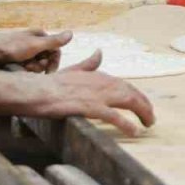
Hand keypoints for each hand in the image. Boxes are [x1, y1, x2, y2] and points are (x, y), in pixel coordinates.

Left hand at [0, 29, 69, 72]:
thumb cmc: (11, 47)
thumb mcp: (35, 45)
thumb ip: (53, 42)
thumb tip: (71, 33)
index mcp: (40, 36)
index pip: (56, 51)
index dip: (53, 62)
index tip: (48, 72)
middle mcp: (34, 43)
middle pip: (47, 59)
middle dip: (39, 66)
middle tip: (28, 66)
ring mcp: (25, 51)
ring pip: (37, 65)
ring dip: (31, 69)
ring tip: (20, 67)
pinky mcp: (18, 59)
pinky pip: (27, 68)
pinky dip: (23, 70)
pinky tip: (15, 69)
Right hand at [28, 51, 156, 135]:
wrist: (34, 90)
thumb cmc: (49, 83)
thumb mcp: (72, 70)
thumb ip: (88, 64)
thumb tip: (100, 53)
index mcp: (97, 75)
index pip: (125, 84)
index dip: (137, 95)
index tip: (144, 106)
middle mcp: (101, 82)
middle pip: (131, 92)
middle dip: (144, 105)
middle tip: (151, 118)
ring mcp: (96, 95)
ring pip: (128, 101)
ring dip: (142, 112)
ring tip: (148, 123)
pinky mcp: (89, 107)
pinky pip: (113, 116)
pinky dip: (126, 123)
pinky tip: (134, 131)